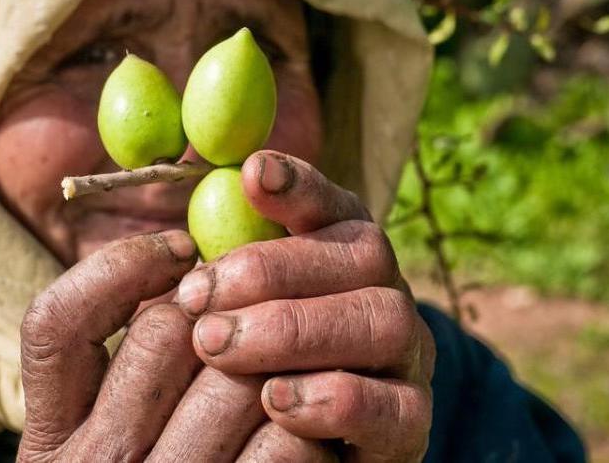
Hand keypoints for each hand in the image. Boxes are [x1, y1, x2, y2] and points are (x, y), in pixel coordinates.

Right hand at [17, 230, 330, 461]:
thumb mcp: (112, 436)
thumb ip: (123, 363)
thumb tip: (183, 258)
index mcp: (50, 437)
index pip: (55, 323)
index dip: (120, 267)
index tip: (181, 247)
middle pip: (166, 334)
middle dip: (225, 309)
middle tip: (255, 313)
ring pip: (236, 379)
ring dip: (276, 362)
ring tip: (283, 374)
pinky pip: (284, 444)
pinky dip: (308, 425)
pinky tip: (306, 435)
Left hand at [175, 150, 436, 462]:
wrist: (281, 454)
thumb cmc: (245, 370)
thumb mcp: (227, 310)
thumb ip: (223, 260)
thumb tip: (210, 191)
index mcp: (344, 258)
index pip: (336, 206)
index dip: (301, 185)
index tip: (253, 174)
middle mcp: (384, 296)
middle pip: (366, 253)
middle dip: (277, 267)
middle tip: (198, 295)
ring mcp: (406, 359)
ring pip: (384, 320)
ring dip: (297, 329)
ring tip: (220, 346)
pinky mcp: (410, 425)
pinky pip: (395, 406)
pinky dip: (335, 398)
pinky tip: (275, 403)